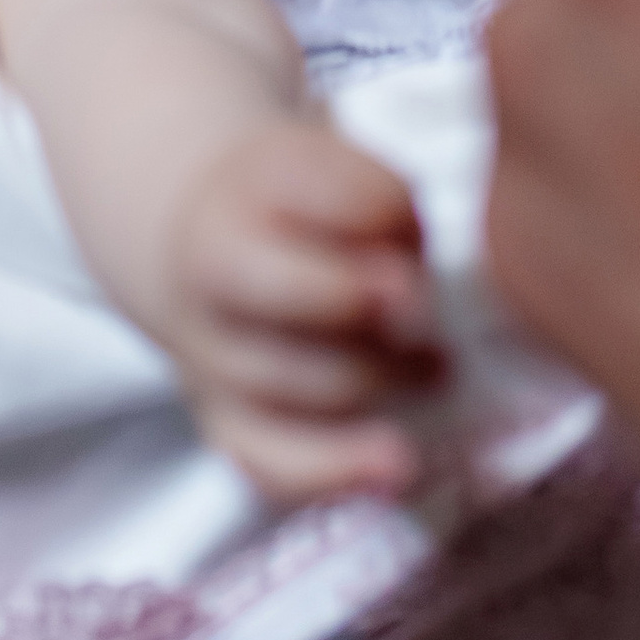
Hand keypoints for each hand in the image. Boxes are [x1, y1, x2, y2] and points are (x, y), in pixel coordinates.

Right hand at [161, 117, 445, 503]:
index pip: (304, 210)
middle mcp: (211, 280)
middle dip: (364, 312)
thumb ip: (382, 209)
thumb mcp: (340, 168)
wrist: (205, 235)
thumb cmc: (301, 201)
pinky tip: (395, 465)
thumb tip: (410, 291)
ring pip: (292, 388)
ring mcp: (211, 359)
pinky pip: (270, 463)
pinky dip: (334, 470)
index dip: (364, 238)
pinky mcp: (226, 421)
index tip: (409, 256)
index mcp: (243, 194)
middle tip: (420, 312)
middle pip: (288, 304)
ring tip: (434, 367)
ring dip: (378, 380)